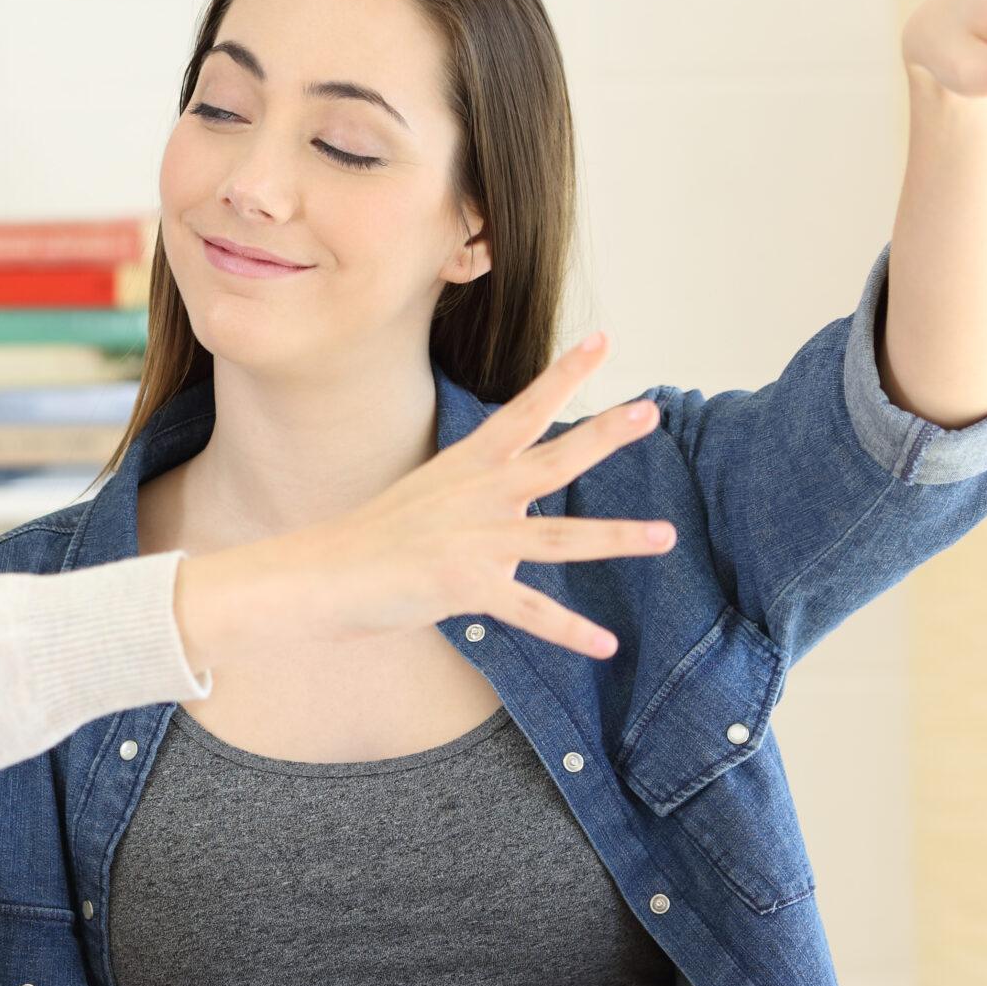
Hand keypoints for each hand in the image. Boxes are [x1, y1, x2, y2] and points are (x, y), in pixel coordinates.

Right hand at [173, 332, 674, 664]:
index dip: (564, 376)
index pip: (523, 411)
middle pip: (553, 460)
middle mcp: (476, 496)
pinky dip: (570, 631)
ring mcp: (472, 541)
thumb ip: (480, 501)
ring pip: (559, 539)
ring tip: (665, 536)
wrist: (321, 574)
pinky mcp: (464, 585)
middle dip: (604, 435)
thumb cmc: (373, 541)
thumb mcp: (428, 500)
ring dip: (616, 538)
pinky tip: (606, 644)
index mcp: (466, 467)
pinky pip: (529, 612)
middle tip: (650, 409)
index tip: (602, 341)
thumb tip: (521, 511)